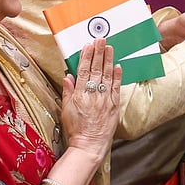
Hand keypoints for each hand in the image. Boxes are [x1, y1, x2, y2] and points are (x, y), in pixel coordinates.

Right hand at [59, 40, 120, 157]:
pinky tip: (118, 66)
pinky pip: (116, 88)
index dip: (86, 57)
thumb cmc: (76, 129)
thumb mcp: (66, 110)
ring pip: (107, 76)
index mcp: (80, 95)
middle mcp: (93, 95)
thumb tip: (68, 76)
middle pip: (96, 70)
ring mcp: (105, 100)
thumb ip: (68, 92)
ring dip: (108, 60)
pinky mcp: (114, 106)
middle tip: (101, 39)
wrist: (89, 145)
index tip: (88, 45)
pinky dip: (117, 76)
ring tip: (109, 48)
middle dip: (99, 53)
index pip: (84, 71)